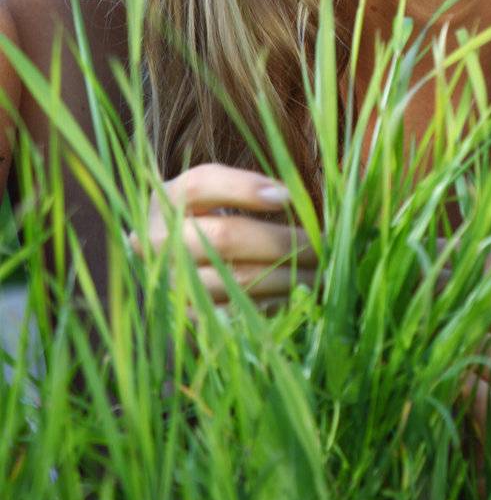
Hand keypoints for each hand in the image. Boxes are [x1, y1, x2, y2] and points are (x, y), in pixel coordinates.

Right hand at [131, 163, 316, 311]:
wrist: (172, 261)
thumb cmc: (208, 215)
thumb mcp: (217, 190)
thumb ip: (248, 186)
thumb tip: (290, 195)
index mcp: (168, 199)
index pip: (200, 185)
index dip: (244, 187)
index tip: (288, 196)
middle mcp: (160, 241)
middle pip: (225, 236)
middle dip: (282, 241)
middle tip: (321, 244)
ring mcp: (170, 281)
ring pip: (234, 279)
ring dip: (285, 277)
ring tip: (318, 272)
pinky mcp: (186, 315)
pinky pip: (235, 311)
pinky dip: (270, 301)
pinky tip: (294, 293)